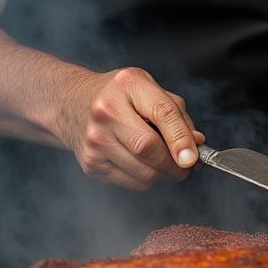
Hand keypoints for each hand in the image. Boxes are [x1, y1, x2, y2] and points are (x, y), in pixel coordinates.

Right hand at [60, 67, 204, 189]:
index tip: (193, 157)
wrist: (70, 103)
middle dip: (175, 163)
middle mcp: (107, 110)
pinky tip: (143, 165)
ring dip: (163, 175)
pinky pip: (131, 182)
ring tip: (166, 165)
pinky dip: (145, 179)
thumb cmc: (118, 95)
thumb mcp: (148, 89)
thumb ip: (176, 113)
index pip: (163, 113)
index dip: (182, 138)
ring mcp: (95, 139)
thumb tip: (197, 143)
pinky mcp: (90, 163)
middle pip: (149, 148)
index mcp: (129, 85)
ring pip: (142, 172)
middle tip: (186, 166)